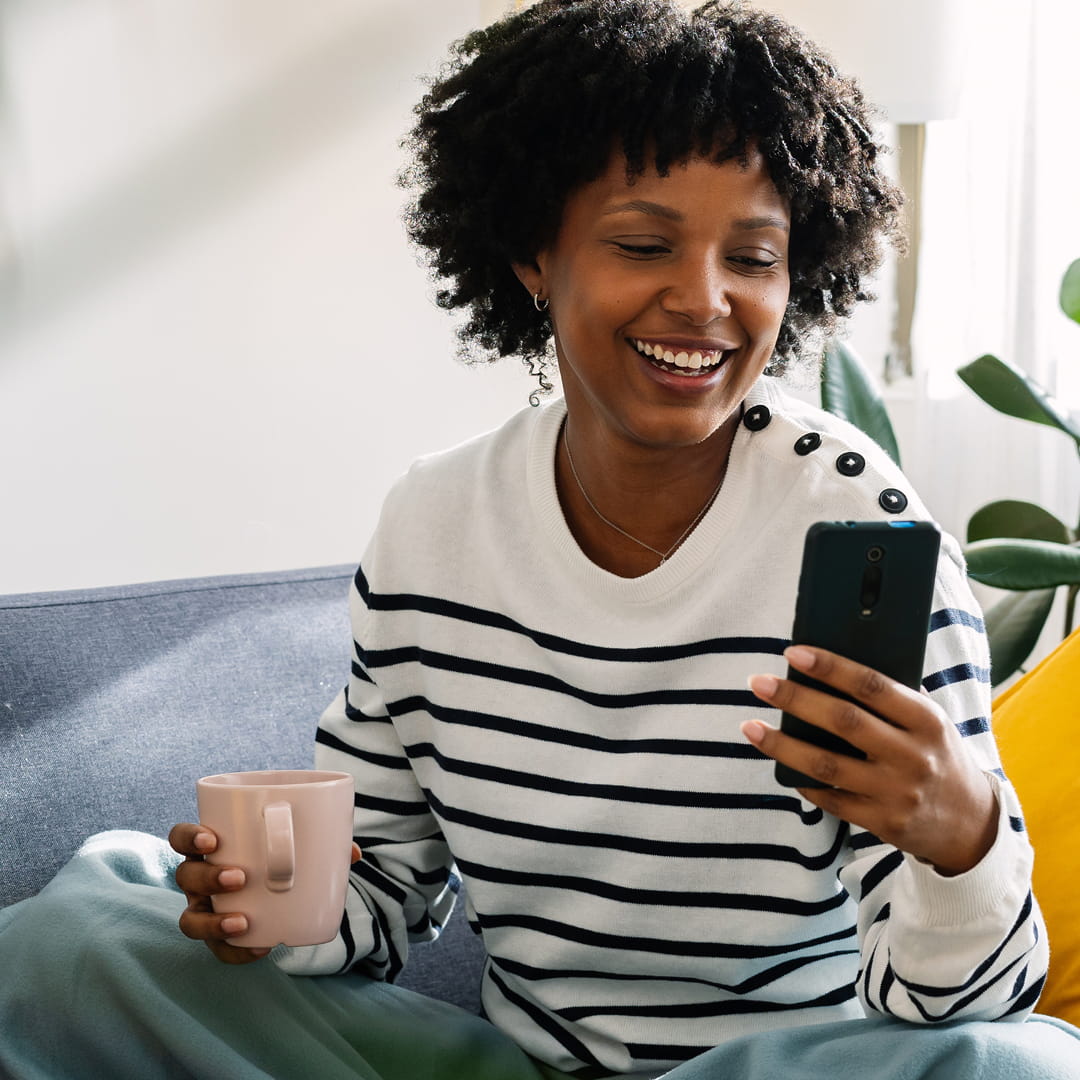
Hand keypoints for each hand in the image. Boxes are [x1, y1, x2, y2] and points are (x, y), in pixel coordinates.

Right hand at [169, 824, 363, 964]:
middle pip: (186, 877)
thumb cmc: (281, 858)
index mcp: (211, 848)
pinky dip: (236, 952)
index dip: (190, 837)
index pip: (183, 836)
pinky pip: (218, 950)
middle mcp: (199, 880)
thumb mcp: (296, 846)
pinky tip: (261, 947)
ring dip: (213, 921)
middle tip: (240, 878)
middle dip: (208, 878)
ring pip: (190, 919)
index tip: (212, 839)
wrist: (279, 896)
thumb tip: (352, 853)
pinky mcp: (217, 938)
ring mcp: (204, 910)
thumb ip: (322, 843)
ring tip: (243, 921)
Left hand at [743, 645, 998, 875]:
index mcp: (927, 720)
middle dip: (795, 699)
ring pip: (827, 765)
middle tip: (758, 683)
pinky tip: (779, 764)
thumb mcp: (931, 721)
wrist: (972, 824)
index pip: (872, 685)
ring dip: (781, 744)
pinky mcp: (882, 822)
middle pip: (843, 721)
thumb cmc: (937, 755)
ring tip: (749, 726)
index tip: (792, 652)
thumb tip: (834, 661)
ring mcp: (896, 793)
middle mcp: (912, 756)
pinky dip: (801, 780)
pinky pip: (830, 799)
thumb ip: (894, 696)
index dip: (830, 667)